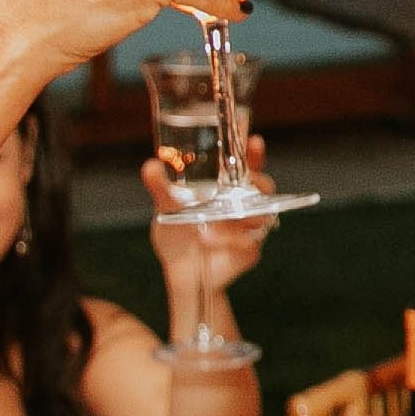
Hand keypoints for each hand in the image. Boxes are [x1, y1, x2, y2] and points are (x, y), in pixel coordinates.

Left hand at [143, 136, 276, 286]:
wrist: (180, 274)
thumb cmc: (177, 236)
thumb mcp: (166, 208)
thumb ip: (161, 187)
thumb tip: (150, 165)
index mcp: (226, 189)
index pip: (245, 166)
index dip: (253, 154)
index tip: (253, 140)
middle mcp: (242, 206)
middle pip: (264, 188)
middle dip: (259, 182)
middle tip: (244, 183)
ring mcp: (249, 229)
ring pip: (260, 215)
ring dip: (239, 216)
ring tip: (212, 222)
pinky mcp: (249, 252)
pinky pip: (249, 244)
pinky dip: (231, 241)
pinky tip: (211, 240)